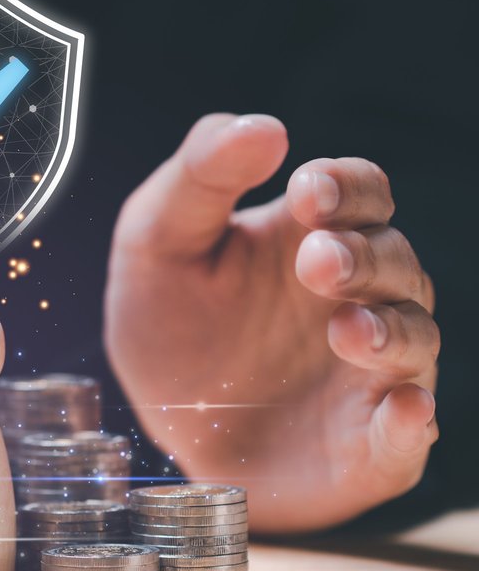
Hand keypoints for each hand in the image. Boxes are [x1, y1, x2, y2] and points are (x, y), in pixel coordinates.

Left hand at [106, 114, 438, 532]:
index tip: (306, 191)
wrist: (161, 431)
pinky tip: (401, 409)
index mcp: (311, 237)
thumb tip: (263, 126)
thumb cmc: (171, 325)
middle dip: (363, 257)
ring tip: (346, 331)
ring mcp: (371, 371)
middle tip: (316, 262)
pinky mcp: (369, 444)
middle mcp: (357, 297)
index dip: (346, 186)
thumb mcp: (156, 243)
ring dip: (390, 331)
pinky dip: (411, 422)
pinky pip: (408, 432)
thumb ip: (200, 177)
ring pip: (413, 337)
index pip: (361, 192)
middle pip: (394, 259)